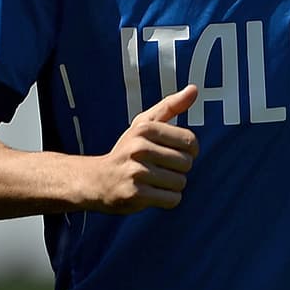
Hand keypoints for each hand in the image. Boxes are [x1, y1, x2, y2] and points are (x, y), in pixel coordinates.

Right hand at [94, 85, 199, 213]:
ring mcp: (136, 172)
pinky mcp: (135, 194)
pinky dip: (168, 200)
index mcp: (145, 129)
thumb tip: (194, 89)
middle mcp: (139, 148)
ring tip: (154, 181)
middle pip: (186, 163)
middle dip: (179, 169)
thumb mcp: (144, 124)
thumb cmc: (127, 150)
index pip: (190, 141)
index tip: (176, 153)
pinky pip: (172, 199)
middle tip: (160, 169)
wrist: (95, 180)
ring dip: (173, 186)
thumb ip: (171, 106)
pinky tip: (152, 193)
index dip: (190, 151)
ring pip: (180, 182)